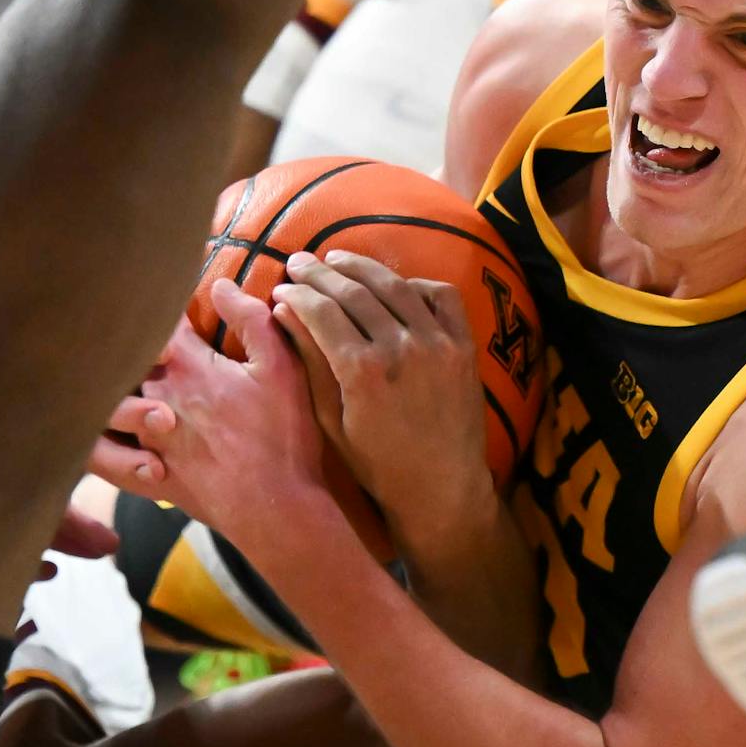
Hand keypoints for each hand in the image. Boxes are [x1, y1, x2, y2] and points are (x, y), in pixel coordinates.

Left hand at [88, 280, 327, 555]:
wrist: (273, 508)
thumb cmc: (282, 436)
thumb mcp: (282, 368)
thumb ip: (251, 320)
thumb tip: (220, 283)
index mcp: (188, 366)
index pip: (159, 318)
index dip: (159, 297)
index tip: (156, 286)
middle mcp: (156, 397)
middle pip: (124, 355)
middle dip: (125, 340)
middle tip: (123, 325)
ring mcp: (145, 438)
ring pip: (107, 400)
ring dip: (108, 383)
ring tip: (106, 370)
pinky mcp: (144, 474)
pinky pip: (102, 456)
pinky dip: (93, 439)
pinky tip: (86, 427)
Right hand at [273, 251, 496, 552]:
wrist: (442, 487)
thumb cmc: (377, 463)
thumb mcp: (331, 419)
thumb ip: (310, 361)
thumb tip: (283, 312)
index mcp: (362, 371)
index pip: (321, 310)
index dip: (297, 293)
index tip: (282, 288)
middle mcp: (402, 348)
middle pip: (354, 291)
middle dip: (320, 272)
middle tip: (299, 261)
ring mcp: (438, 343)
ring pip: (394, 285)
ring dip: (362, 267)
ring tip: (337, 259)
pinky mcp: (463, 346)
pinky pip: (441, 295)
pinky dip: (414, 283)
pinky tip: (393, 285)